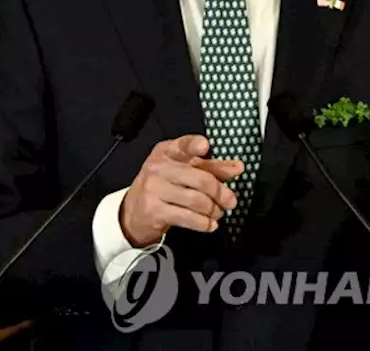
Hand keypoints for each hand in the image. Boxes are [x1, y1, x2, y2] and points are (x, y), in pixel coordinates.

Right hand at [118, 135, 242, 246]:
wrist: (133, 212)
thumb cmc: (161, 187)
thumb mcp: (182, 171)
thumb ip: (210, 167)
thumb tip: (237, 167)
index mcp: (166, 153)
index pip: (181, 146)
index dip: (193, 145)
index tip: (205, 146)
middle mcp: (158, 168)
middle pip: (199, 178)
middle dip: (220, 192)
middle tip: (230, 201)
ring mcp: (154, 189)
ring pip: (196, 200)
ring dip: (213, 210)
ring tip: (217, 213)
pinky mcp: (155, 210)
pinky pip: (188, 217)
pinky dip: (204, 223)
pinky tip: (209, 224)